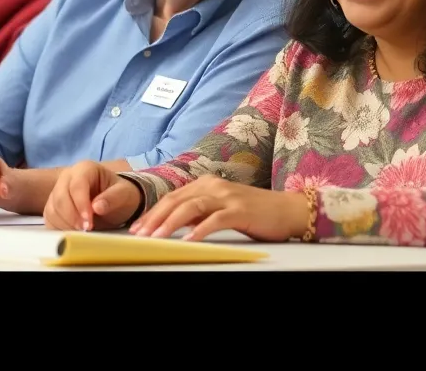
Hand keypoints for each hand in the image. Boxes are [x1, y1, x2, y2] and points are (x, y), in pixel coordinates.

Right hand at [43, 160, 141, 230]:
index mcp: (85, 169)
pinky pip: (49, 218)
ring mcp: (58, 191)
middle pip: (60, 197)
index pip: (77, 185)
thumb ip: (113, 198)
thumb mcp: (124, 194)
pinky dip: (59, 228)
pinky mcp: (53, 206)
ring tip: (82, 232)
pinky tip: (73, 232)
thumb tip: (97, 207)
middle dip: (72, 217)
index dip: (80, 205)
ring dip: (66, 224)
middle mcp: (67, 177)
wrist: (114, 201)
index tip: (89, 223)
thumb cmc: (119, 194)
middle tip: (86, 230)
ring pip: (52, 209)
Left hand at [131, 176, 307, 242]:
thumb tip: (173, 223)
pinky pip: (215, 220)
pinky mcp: (240, 210)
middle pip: (177, 200)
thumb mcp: (220, 208)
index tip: (137, 228)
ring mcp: (227, 197)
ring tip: (156, 238)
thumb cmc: (254, 212)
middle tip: (138, 235)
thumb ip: (198, 212)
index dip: (152, 213)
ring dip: (170, 223)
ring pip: (191, 207)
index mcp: (206, 183)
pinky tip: (188, 241)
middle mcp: (214, 186)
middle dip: (155, 218)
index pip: (172, 197)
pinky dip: (200, 230)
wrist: (288, 209)